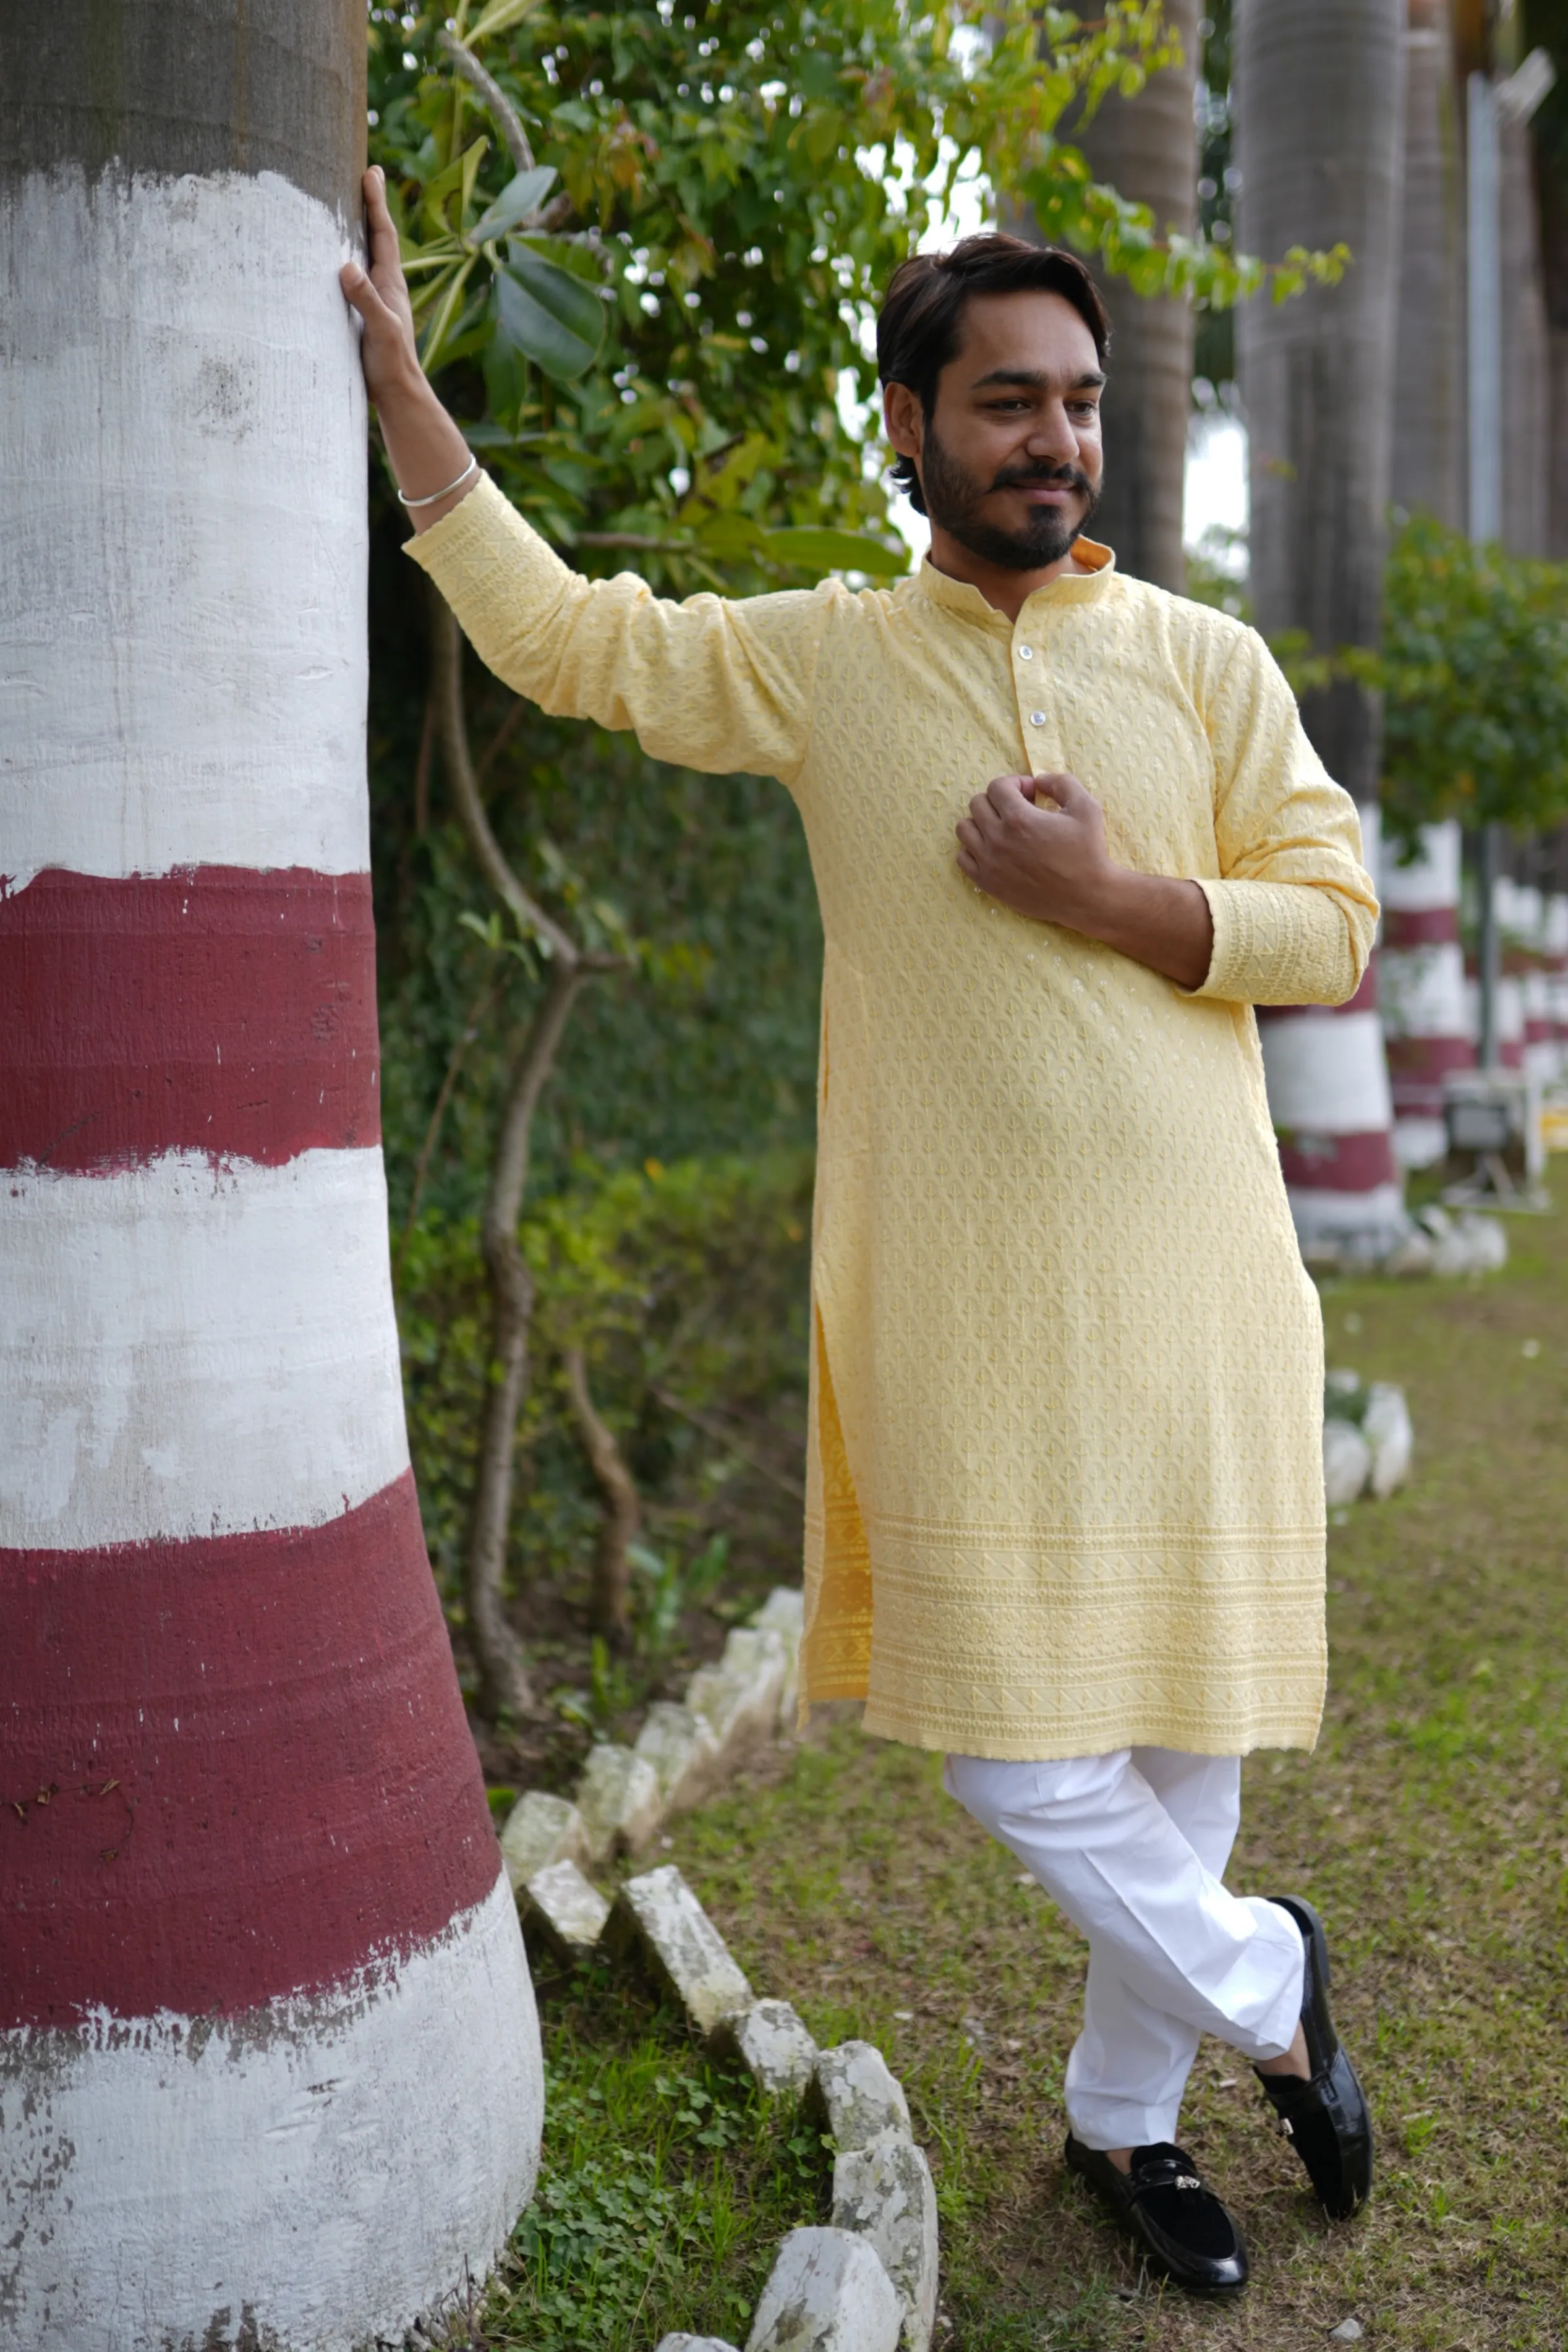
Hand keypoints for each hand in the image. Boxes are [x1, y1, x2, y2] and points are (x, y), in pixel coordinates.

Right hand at [339, 167, 476, 526]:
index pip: (382, 233)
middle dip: (369, 205)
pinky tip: (339, 259)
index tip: (371, 170)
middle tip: (363, 175)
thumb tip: (347, 267)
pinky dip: (349, 258)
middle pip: (376, 236)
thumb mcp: (379, 330)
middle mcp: (386, 286)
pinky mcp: (367, 316)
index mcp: (390, 283)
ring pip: (367, 255)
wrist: (398, 398)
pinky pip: (357, 277)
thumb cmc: (390, 365)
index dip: (375, 201)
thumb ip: (366, 299)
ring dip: (359, 229)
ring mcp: (378, 300)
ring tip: (348, 206)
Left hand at [954, 769, 1214, 988]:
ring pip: (964, 828)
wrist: (1086, 896)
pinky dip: (974, 848)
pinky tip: (996, 849)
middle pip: (978, 803)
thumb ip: (1061, 783)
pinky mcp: (987, 882)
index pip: (997, 786)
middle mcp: (998, 839)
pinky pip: (963, 857)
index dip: (1015, 783)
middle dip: (999, 800)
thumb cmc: (1088, 851)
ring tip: (1003, 828)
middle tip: (1020, 809)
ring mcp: (989, 862)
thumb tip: (1038, 779)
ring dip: (981, 821)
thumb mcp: (1086, 807)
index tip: (1031, 794)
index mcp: (1019, 819)